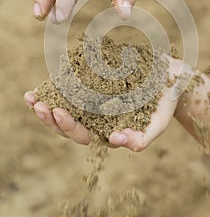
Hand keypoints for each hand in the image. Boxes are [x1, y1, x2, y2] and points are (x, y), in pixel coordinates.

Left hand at [24, 58, 181, 150]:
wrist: (169, 80)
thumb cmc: (164, 104)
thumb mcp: (157, 124)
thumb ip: (141, 138)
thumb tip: (115, 141)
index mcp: (108, 132)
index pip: (83, 135)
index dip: (68, 126)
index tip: (57, 112)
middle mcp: (98, 119)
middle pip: (69, 125)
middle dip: (51, 118)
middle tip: (39, 105)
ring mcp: (94, 103)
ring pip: (67, 107)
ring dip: (48, 102)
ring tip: (30, 97)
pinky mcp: (94, 85)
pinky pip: (73, 86)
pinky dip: (59, 83)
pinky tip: (48, 77)